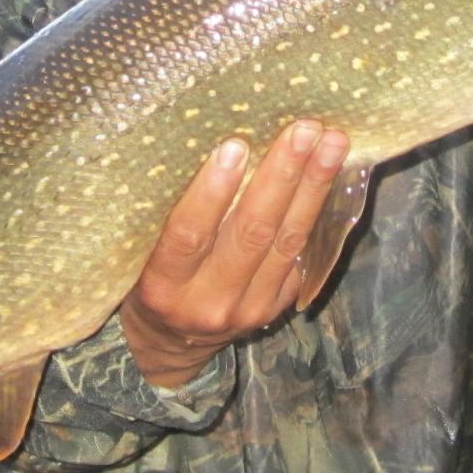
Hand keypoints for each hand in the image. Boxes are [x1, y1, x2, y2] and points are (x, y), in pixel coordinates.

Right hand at [120, 120, 351, 388]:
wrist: (172, 343)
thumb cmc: (149, 280)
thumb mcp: (140, 254)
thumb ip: (165, 215)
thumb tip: (211, 143)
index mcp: (163, 287)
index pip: (189, 236)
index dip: (212, 191)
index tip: (234, 145)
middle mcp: (208, 303)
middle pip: (251, 233)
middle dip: (282, 176)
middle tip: (303, 130)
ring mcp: (249, 310)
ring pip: (287, 241)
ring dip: (313, 187)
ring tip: (332, 142)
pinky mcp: (276, 308)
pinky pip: (301, 254)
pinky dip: (317, 210)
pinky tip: (330, 172)